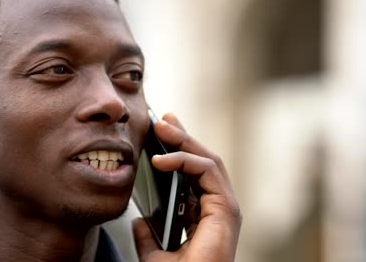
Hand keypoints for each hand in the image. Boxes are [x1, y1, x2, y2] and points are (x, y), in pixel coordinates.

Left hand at [133, 113, 241, 261]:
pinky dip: (186, 160)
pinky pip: (207, 172)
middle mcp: (217, 206)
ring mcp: (224, 206)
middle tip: (163, 118)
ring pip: (208, 160)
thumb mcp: (154, 254)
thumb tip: (139, 220)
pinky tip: (163, 158)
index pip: (194, 173)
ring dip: (184, 140)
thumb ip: (148, 237)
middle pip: (202, 161)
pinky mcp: (226, 209)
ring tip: (162, 126)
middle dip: (182, 136)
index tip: (162, 131)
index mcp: (204, 214)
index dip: (179, 149)